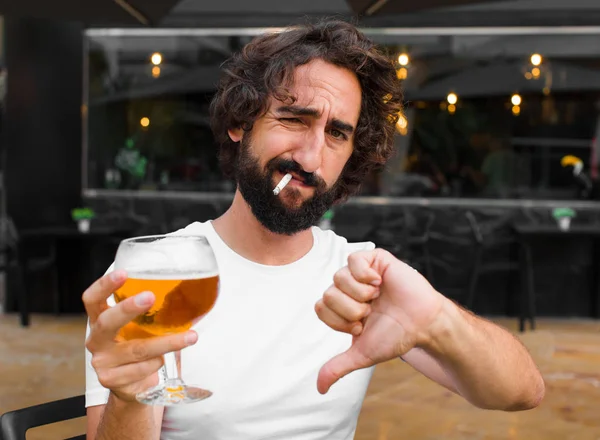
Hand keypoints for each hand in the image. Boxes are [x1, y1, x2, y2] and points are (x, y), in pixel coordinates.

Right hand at [83, 270, 197, 402]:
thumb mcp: (137, 328)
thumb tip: (184, 290)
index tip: (123, 273)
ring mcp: (102, 362)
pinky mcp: (112, 380)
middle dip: (128, 308)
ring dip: (167, 342)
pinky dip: (157, 363)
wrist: (131, 387)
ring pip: (138, 349)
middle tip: (150, 296)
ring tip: (190, 337)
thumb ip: (147, 313)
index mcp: (99, 321)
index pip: (92, 299)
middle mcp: (96, 340)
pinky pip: (143, 368)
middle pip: (108, 322)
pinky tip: (162, 361)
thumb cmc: (136, 347)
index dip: (104, 285)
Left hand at [315, 249, 443, 393]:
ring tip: (377, 299)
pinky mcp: (376, 260)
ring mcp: (361, 273)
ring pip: (339, 278)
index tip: (361, 327)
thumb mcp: (363, 353)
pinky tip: (379, 283)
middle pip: (328, 293)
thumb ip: (338, 367)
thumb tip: (319, 388)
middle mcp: (349, 288)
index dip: (340, 321)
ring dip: (360, 294)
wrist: (424, 325)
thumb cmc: (396, 336)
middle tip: (371, 313)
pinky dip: (364, 274)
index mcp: (342, 307)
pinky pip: (354, 259)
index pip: (321, 307)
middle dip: (351, 310)